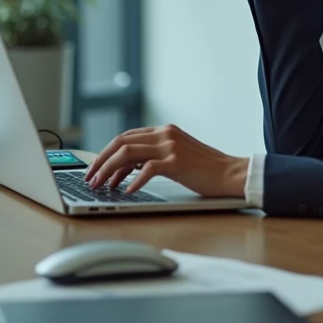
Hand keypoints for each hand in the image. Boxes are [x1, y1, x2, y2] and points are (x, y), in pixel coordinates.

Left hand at [83, 124, 248, 197]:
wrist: (231, 173)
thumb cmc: (205, 169)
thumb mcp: (176, 156)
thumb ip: (152, 157)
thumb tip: (124, 171)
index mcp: (163, 130)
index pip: (125, 137)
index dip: (106, 153)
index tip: (95, 169)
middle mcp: (164, 134)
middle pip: (121, 142)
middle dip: (101, 161)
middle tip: (91, 179)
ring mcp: (171, 147)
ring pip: (128, 153)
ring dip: (109, 171)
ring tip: (102, 186)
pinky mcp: (177, 162)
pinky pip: (147, 169)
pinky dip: (133, 181)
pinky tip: (127, 191)